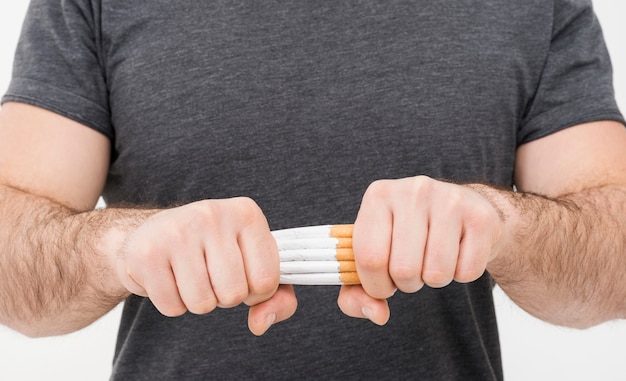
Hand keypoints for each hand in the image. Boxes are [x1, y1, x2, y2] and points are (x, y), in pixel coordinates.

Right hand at [112, 197, 296, 334]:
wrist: (151, 234)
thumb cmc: (212, 252)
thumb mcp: (254, 264)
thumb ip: (278, 297)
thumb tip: (261, 323)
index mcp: (247, 213)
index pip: (267, 280)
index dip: (256, 292)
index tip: (242, 276)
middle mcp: (213, 215)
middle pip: (234, 294)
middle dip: (224, 297)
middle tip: (210, 275)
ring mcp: (178, 231)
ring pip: (203, 303)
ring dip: (198, 301)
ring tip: (189, 275)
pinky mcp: (147, 253)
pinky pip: (172, 307)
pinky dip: (172, 303)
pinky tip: (168, 277)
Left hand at [337, 176, 503, 324]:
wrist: (464, 210)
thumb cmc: (409, 237)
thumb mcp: (376, 254)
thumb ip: (357, 293)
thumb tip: (376, 314)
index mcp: (378, 196)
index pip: (369, 257)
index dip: (376, 285)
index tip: (384, 283)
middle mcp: (413, 191)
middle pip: (403, 270)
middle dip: (407, 284)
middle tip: (413, 269)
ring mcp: (449, 201)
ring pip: (437, 274)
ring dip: (434, 280)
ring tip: (433, 259)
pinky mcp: (480, 217)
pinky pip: (467, 272)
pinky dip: (461, 274)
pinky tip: (457, 252)